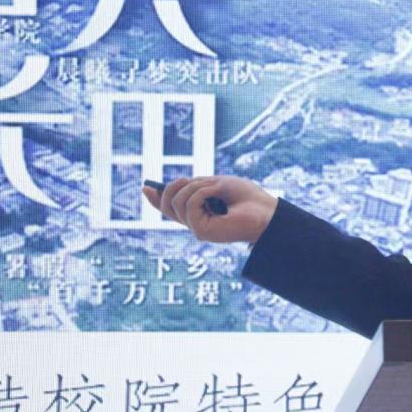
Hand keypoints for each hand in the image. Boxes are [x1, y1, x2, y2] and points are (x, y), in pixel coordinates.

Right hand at [141, 175, 277, 244]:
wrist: (266, 210)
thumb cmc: (246, 197)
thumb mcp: (215, 184)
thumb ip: (192, 187)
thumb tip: (168, 187)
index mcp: (200, 213)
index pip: (171, 209)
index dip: (156, 199)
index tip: (145, 188)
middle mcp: (196, 223)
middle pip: (168, 206)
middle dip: (174, 187)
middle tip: (188, 179)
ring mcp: (198, 228)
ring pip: (177, 203)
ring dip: (195, 187)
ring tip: (214, 188)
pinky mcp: (201, 232)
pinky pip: (189, 205)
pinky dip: (202, 193)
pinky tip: (216, 194)